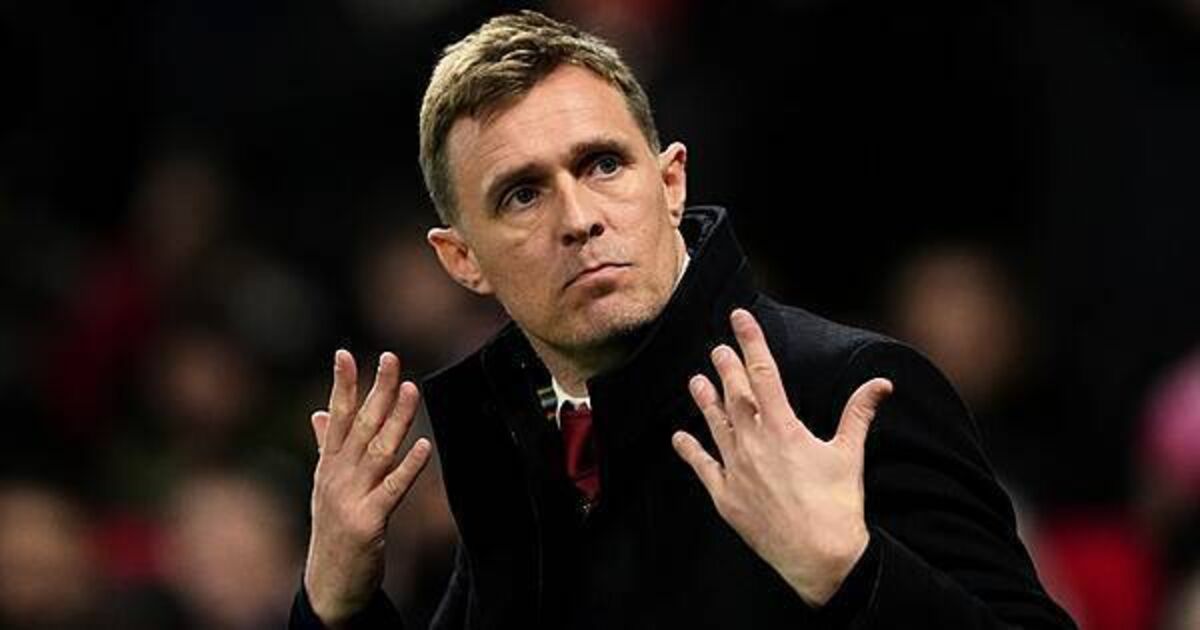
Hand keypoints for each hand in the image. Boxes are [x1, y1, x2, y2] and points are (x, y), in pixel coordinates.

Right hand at [303, 350, 432, 625]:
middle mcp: (337, 477)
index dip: (341, 385)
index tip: (345, 354)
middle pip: (360, 425)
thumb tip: (317, 412)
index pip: (335, 417)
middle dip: (376, 390)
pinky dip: (409, 467)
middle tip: (391, 357)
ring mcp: (351, 498)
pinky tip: (425, 446)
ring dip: (397, 418)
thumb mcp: (325, 486)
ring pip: (379, 450)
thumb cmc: (332, 530)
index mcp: (328, 465)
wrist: (328, 584)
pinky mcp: (369, 521)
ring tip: (412, 388)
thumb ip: (324, 447)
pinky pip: (393, 489)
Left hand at [672, 309, 892, 606]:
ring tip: (696, 380)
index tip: (739, 318)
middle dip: (726, 368)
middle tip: (717, 347)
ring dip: (705, 401)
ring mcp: (736, 470)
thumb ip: (859, 413)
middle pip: (735, 395)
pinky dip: (689, 450)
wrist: (821, 558)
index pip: (764, 373)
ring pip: (715, 425)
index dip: (751, 341)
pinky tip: (679, 437)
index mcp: (784, 429)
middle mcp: (754, 444)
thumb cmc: (838, 506)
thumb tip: (882, 382)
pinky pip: (702, 467)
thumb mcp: (849, 454)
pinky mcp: (726, 497)